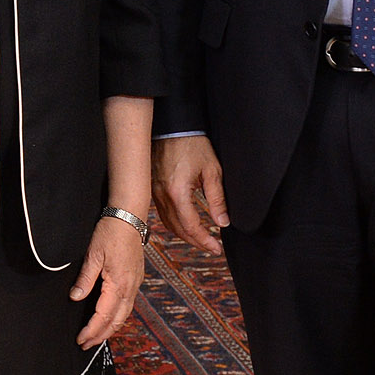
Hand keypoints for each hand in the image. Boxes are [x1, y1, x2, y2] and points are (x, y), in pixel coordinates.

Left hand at [71, 211, 147, 347]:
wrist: (129, 216)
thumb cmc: (110, 232)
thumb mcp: (93, 254)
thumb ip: (85, 279)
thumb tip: (75, 298)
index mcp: (119, 283)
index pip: (103, 316)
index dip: (91, 330)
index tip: (80, 339)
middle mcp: (130, 287)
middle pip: (117, 321)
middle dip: (101, 335)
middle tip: (86, 344)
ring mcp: (135, 283)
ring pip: (124, 315)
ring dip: (110, 328)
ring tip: (96, 336)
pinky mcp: (136, 278)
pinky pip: (128, 305)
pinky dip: (117, 316)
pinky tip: (109, 317)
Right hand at [152, 134, 229, 252]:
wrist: (172, 126)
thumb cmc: (192, 144)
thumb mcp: (211, 171)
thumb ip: (217, 199)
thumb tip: (223, 222)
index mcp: (177, 193)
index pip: (191, 226)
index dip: (204, 240)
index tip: (216, 248)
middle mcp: (162, 195)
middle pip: (178, 229)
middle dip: (196, 241)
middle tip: (211, 247)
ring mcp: (154, 192)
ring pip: (168, 223)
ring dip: (184, 234)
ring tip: (200, 239)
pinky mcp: (152, 188)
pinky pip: (162, 213)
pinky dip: (174, 223)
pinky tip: (185, 224)